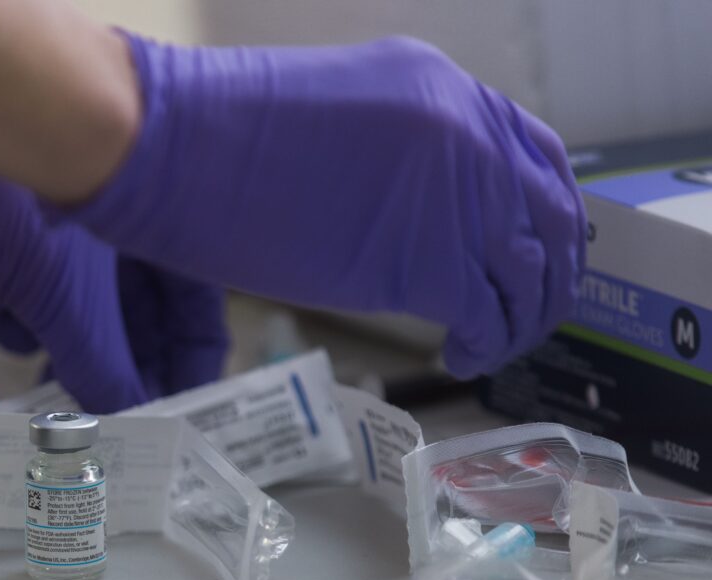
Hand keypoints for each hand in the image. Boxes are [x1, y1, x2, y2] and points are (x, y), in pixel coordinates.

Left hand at [0, 112, 227, 411]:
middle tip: (119, 426)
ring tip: (61, 397)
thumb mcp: (59, 292)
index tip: (180, 414)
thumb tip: (126, 417)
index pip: (197, 303)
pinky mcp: (14, 248)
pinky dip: (26, 328)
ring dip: (76, 358)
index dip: (192, 360)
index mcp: (153, 226)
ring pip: (88, 316)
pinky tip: (7, 337)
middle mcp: (119, 233)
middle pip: (144, 316)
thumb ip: (97, 361)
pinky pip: (37, 304)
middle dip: (131, 370)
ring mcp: (65, 241)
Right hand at [49, 35, 586, 377]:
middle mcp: (463, 130)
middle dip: (549, 270)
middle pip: (548, 213)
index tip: (531, 246)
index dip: (542, 208)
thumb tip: (411, 205)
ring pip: (528, 269)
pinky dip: (488, 343)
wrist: (169, 144)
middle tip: (528, 308)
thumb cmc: (218, 133)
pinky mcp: (423, 258)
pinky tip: (463, 355)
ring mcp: (451, 192)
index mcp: (439, 86)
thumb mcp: (336, 117)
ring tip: (496, 340)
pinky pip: (487, 313)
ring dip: (523, 314)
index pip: (531, 151)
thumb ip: (394, 153)